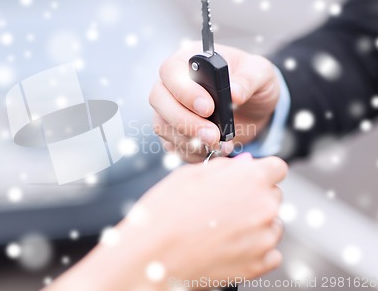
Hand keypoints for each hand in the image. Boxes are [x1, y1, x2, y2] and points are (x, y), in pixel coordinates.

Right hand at [47, 155, 286, 290]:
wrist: (152, 255)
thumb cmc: (165, 212)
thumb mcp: (190, 175)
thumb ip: (225, 167)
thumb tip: (244, 165)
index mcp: (250, 179)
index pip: (277, 168)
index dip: (261, 172)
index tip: (250, 179)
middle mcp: (264, 207)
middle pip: (274, 196)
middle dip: (255, 197)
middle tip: (225, 205)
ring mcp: (264, 239)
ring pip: (273, 225)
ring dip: (256, 224)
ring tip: (223, 228)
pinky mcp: (258, 265)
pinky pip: (271, 253)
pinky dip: (256, 249)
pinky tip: (230, 246)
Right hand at [150, 42, 279, 162]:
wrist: (254, 107)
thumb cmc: (252, 81)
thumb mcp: (259, 72)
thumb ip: (248, 80)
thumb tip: (234, 93)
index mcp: (189, 59)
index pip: (171, 70)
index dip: (184, 91)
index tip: (208, 108)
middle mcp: (172, 83)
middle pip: (158, 100)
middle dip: (184, 121)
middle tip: (212, 135)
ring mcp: (168, 108)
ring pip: (162, 125)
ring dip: (189, 140)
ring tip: (220, 145)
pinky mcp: (173, 131)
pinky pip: (172, 145)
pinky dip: (193, 153)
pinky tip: (214, 151)